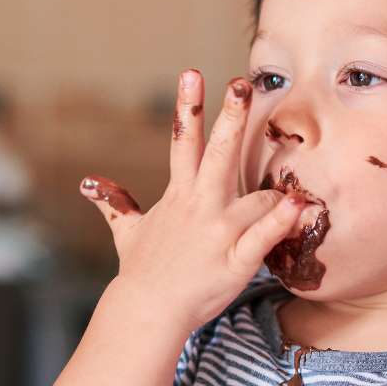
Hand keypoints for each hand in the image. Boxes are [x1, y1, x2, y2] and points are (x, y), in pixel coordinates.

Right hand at [80, 70, 307, 331]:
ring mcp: (218, 234)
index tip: (194, 72)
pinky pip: (262, 238)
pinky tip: (299, 208)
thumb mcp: (128, 233)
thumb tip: (87, 185)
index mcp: (179, 196)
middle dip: (230, 117)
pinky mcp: (235, 262)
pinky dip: (281, 223)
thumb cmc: (142, 272)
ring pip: (255, 198)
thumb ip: (114, 204)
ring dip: (277, 191)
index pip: (182, 142)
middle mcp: (199, 207)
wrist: (147, 313)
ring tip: (297, 188)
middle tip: (241, 83)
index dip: (188, 107)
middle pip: (216, 153)